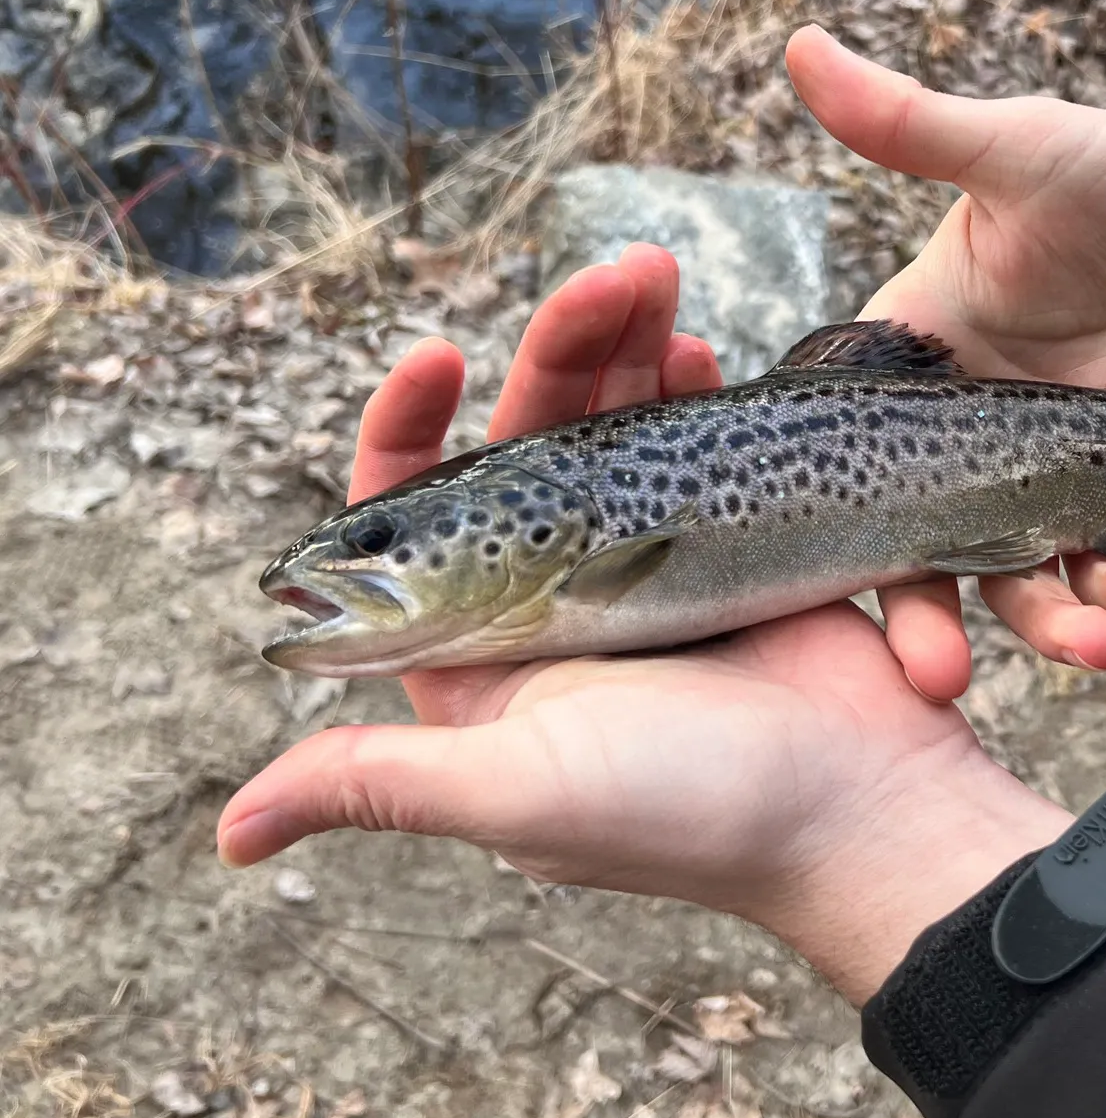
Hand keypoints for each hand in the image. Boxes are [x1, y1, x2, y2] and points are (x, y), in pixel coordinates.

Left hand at [219, 245, 1069, 1003]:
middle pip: (530, 449)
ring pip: (614, 431)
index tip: (438, 358)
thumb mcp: (516, 795)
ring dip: (626, 349)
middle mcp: (560, 602)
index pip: (414, 526)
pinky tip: (694, 347)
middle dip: (557, 355)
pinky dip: (690, 391)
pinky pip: (695, 444)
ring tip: (656, 282)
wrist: (864, 811)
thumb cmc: (686, 809)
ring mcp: (650, 566)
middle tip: (612, 281)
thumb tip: (230, 836)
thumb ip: (382, 782)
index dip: (407, 433)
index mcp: (489, 654)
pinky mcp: (729, 544)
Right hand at [782, 26, 1105, 677]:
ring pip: (1014, 582)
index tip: (811, 576)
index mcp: (907, 363)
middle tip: (935, 673)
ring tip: (1095, 644)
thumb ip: (911, 123)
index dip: (815, 522)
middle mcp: (955, 440)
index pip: (836, 453)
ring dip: (1046, 627)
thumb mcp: (1017, 150)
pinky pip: (1105, 570)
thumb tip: (801, 42)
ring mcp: (1035, 482)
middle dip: (924, 620)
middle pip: (914, 550)